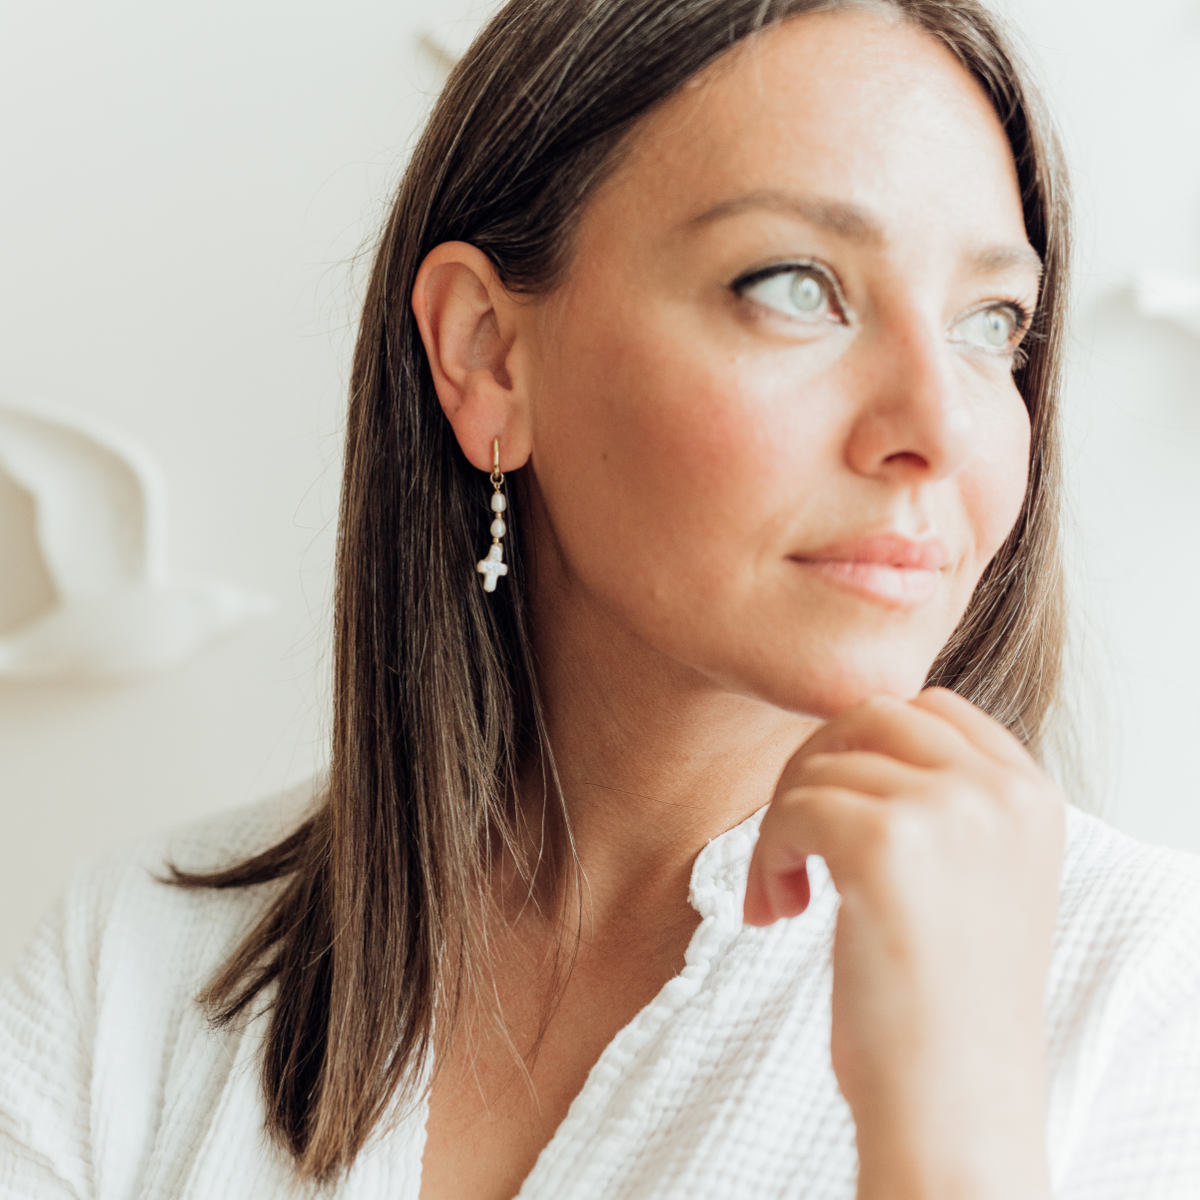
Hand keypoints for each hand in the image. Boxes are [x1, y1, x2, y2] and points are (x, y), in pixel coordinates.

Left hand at [743, 687, 1064, 1190]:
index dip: (863, 747)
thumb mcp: (970, 876)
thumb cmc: (945, 1004)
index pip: (929, 707)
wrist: (954, 1107)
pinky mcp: (888, 841)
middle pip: (868, 717)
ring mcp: (950, 809)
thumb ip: (937, 799)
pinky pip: (793, 809)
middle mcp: (1001, 789)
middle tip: (792, 845)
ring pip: (820, 766)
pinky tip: (778, 912)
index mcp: (1030, 795)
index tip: (839, 814)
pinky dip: (767, 856)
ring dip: (780, 827)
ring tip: (784, 899)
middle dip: (812, 771)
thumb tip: (846, 734)